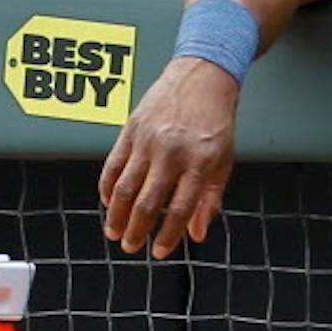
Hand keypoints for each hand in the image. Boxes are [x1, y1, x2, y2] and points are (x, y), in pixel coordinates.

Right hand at [99, 58, 239, 256]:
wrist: (202, 78)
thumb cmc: (215, 123)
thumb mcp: (224, 162)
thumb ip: (210, 200)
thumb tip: (197, 233)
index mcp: (199, 164)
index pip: (180, 209)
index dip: (168, 235)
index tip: (161, 252)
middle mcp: (172, 154)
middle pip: (147, 202)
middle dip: (137, 230)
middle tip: (131, 247)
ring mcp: (148, 142)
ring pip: (124, 187)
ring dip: (115, 215)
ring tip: (114, 233)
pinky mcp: (130, 130)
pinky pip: (112, 165)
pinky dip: (107, 188)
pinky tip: (108, 203)